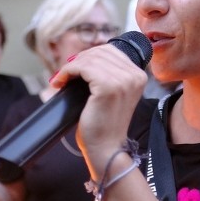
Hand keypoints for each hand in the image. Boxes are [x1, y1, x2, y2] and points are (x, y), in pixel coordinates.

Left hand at [50, 44, 146, 168]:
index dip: (89, 56)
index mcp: (138, 75)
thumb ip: (106, 74)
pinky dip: (67, 71)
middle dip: (79, 60)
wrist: (106, 149)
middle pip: (100, 52)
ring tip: (61, 79)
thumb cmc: (104, 125)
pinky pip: (82, 68)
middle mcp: (135, 75)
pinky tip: (61, 82)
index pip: (111, 51)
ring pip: (90, 59)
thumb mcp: (111, 94)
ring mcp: (123, 81)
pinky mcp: (108, 87)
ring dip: (70, 67)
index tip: (75, 68)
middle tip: (65, 74)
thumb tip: (83, 58)